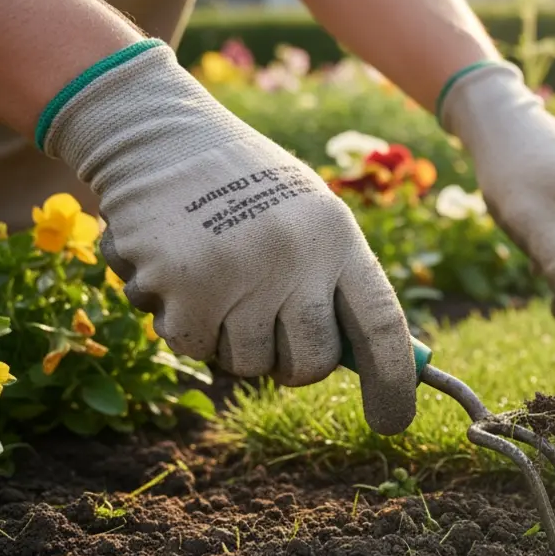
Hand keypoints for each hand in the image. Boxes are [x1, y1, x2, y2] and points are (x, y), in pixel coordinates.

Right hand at [40, 41, 417, 433]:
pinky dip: (185, 324)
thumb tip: (369, 363)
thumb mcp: (311, 217)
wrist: (160, 135)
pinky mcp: (183, 287)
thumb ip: (337, 282)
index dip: (395, 381)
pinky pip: (194, 347)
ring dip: (232, 340)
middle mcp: (296, 257)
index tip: (392, 421)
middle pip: (315, 363)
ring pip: (248, 362)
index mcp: (338, 237)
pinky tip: (182, 276)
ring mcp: (239, 274)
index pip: (382, 325)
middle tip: (273, 331)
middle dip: (296, 366)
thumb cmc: (247, 186)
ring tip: (221, 281)